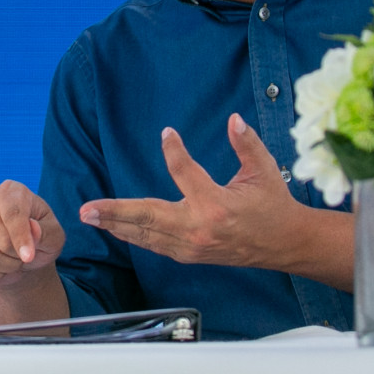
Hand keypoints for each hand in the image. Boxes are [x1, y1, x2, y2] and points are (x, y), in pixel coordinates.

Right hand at [0, 179, 64, 287]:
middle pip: (0, 240)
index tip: (28, 257)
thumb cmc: (38, 238)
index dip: (21, 238)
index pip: (12, 214)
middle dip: (17, 258)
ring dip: (5, 269)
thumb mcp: (54, 236)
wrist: (15, 249)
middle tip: (23, 258)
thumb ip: (47, 232)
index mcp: (9, 191)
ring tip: (12, 263)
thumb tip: (33, 229)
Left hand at [78, 114, 350, 287]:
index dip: (174, 151)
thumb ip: (246, 144)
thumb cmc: (273, 204)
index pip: (185, 173)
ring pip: (147, 236)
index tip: (167, 134)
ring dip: (117, 225)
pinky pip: (155, 246)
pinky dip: (134, 236)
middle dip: (116, 213)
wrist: (286, 244)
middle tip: (87, 209)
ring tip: (90, 216)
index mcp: (216, 206)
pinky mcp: (190, 255)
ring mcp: (192, 246)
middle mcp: (198, 229)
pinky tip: (116, 228)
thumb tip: (234, 119)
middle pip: (149, 218)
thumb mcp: (264, 170)